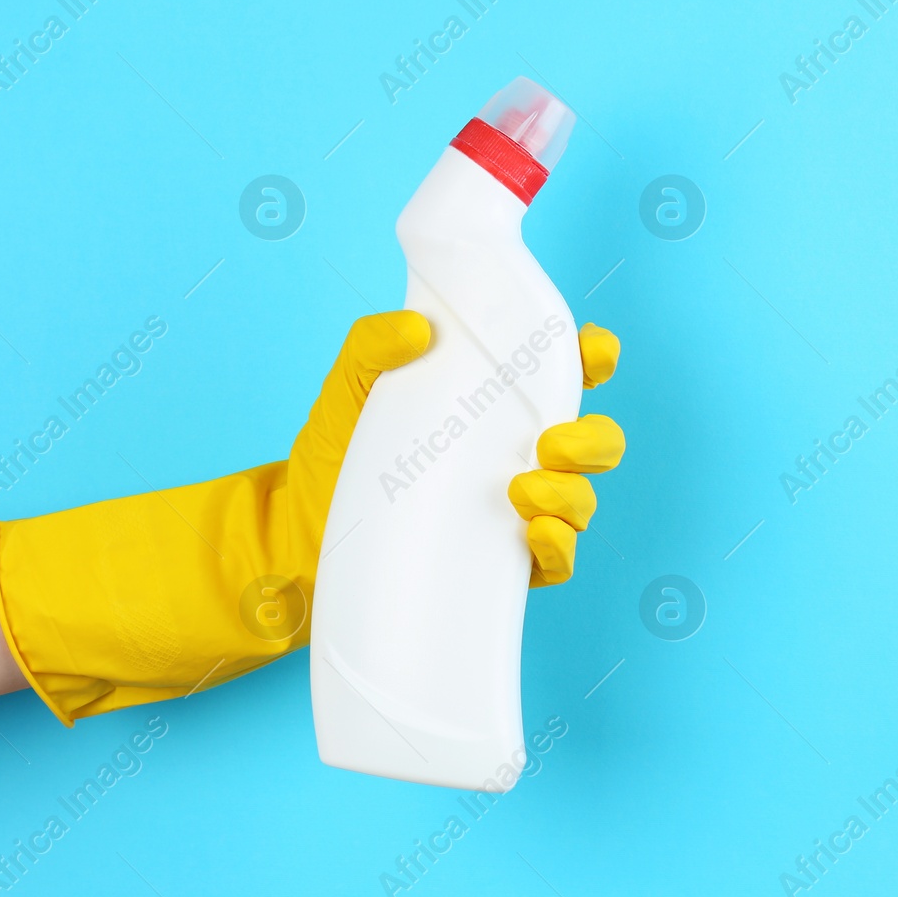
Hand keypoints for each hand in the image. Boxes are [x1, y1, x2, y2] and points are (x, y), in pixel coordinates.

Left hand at [286, 312, 623, 590]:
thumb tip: (415, 329)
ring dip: (571, 494)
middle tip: (551, 443)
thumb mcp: (349, 386)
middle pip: (594, 444)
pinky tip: (535, 533)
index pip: (565, 375)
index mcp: (497, 405)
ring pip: (582, 502)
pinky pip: (558, 561)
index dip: (591, 359)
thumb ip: (373, 344)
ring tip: (522, 491)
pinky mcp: (502, 567)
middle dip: (592, 442)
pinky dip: (560, 546)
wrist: (302, 530)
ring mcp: (517, 513)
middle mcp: (518, 456)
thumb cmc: (335, 449)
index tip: (588, 353)